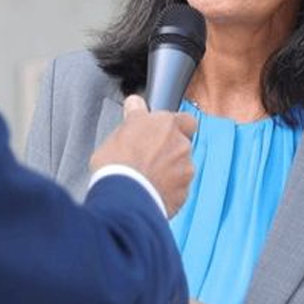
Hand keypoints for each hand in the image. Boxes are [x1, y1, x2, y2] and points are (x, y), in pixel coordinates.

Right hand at [90, 94, 196, 216]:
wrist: (125, 200)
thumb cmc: (118, 164)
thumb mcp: (119, 130)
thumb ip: (134, 116)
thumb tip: (135, 103)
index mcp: (167, 125)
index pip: (184, 119)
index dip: (174, 127)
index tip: (160, 133)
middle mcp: (181, 145)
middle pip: (181, 145)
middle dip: (168, 151)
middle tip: (147, 158)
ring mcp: (185, 170)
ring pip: (181, 168)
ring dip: (168, 172)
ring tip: (144, 179)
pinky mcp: (183, 193)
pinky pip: (177, 189)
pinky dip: (167, 191)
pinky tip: (148, 192)